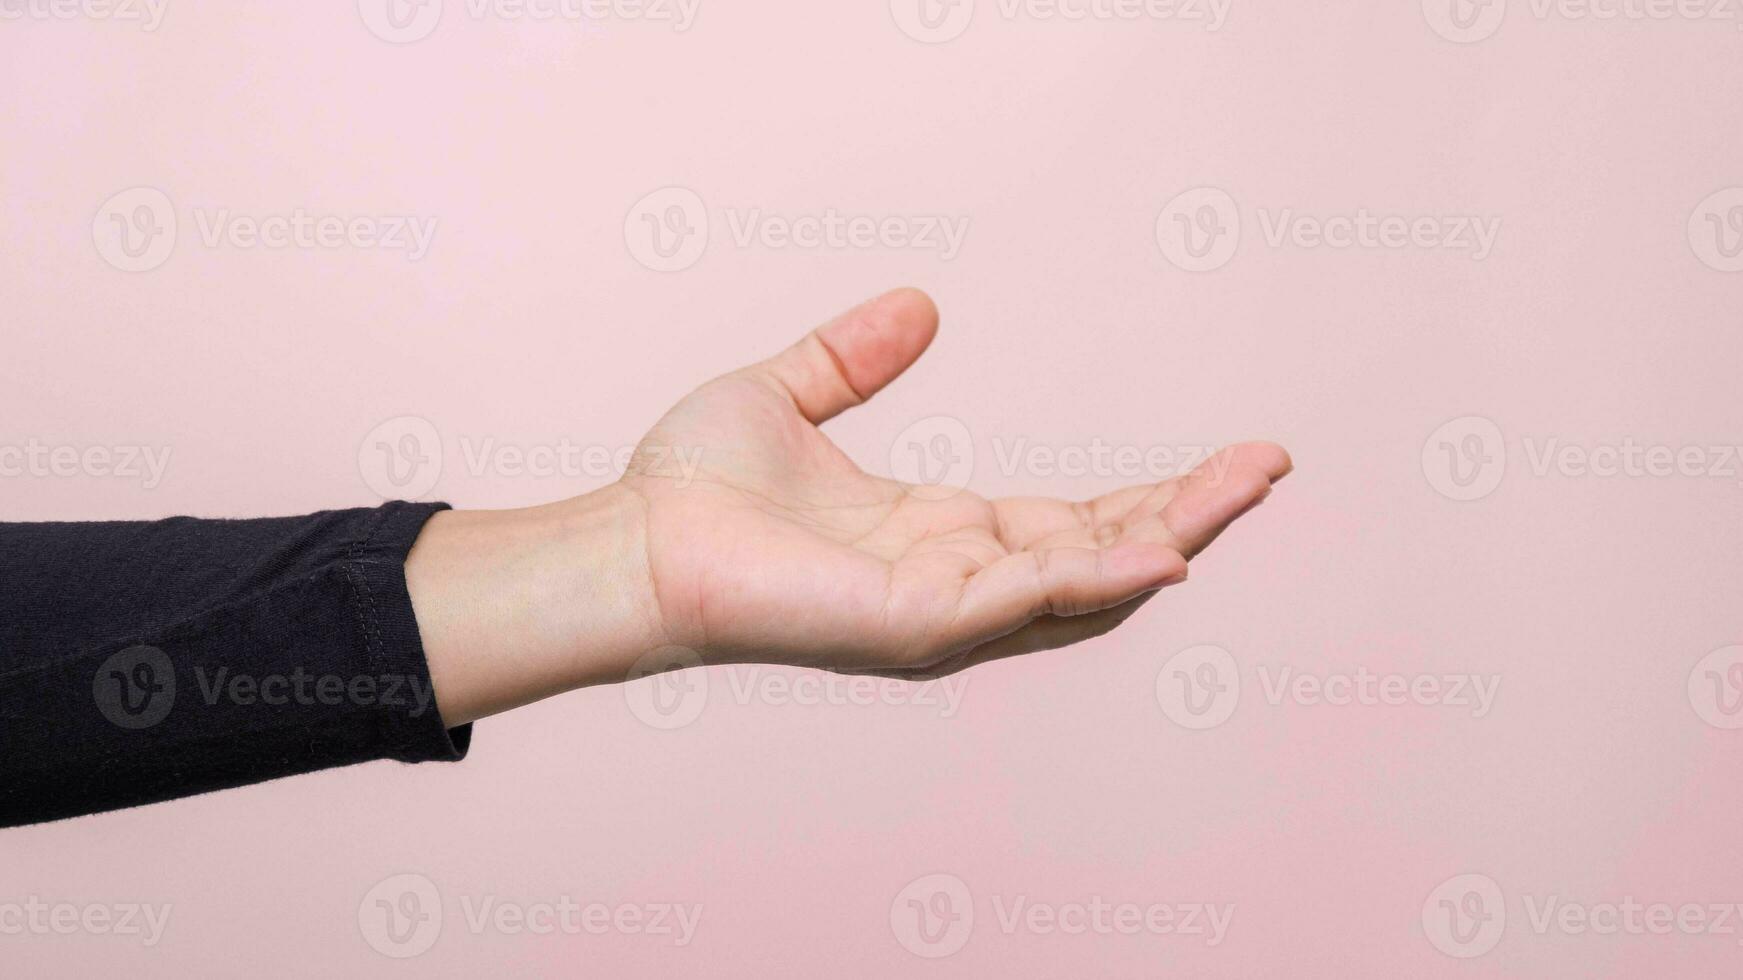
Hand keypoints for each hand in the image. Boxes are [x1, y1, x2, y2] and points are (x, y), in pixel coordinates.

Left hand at [409, 289, 1290, 725]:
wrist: (627, 539)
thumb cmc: (693, 487)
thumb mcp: (791, 394)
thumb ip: (854, 355)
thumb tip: (920, 303)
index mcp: (938, 533)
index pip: (1070, 518)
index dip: (1149, 493)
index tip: (1223, 458)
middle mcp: (955, 581)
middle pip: (1099, 552)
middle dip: (1187, 513)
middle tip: (1267, 465)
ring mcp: (941, 611)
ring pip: (1080, 581)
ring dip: (1168, 538)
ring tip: (1244, 490)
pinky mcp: (912, 622)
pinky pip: (1022, 602)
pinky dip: (1093, 577)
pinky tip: (1161, 552)